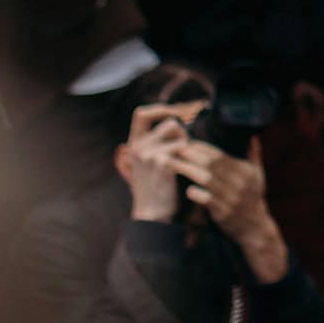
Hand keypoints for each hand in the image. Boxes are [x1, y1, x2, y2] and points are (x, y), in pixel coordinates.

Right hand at [124, 102, 199, 223]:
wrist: (152, 213)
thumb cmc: (155, 187)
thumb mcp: (146, 162)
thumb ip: (155, 142)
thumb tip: (176, 119)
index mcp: (133, 144)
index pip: (141, 113)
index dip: (160, 109)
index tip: (175, 114)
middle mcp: (138, 146)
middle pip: (171, 122)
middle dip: (184, 132)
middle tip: (185, 148)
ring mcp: (148, 153)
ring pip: (180, 133)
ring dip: (188, 143)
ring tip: (184, 160)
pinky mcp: (161, 162)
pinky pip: (185, 146)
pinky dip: (190, 155)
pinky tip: (187, 168)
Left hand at [169, 139, 288, 283]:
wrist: (254, 227)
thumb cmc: (252, 198)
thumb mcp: (258, 175)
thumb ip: (254, 154)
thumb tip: (253, 135)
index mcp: (246, 171)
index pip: (220, 155)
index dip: (203, 148)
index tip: (188, 142)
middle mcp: (239, 183)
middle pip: (211, 164)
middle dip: (192, 155)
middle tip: (176, 148)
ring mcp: (231, 198)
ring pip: (206, 179)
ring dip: (187, 169)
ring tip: (172, 163)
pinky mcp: (223, 213)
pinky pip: (207, 200)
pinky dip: (197, 194)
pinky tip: (187, 189)